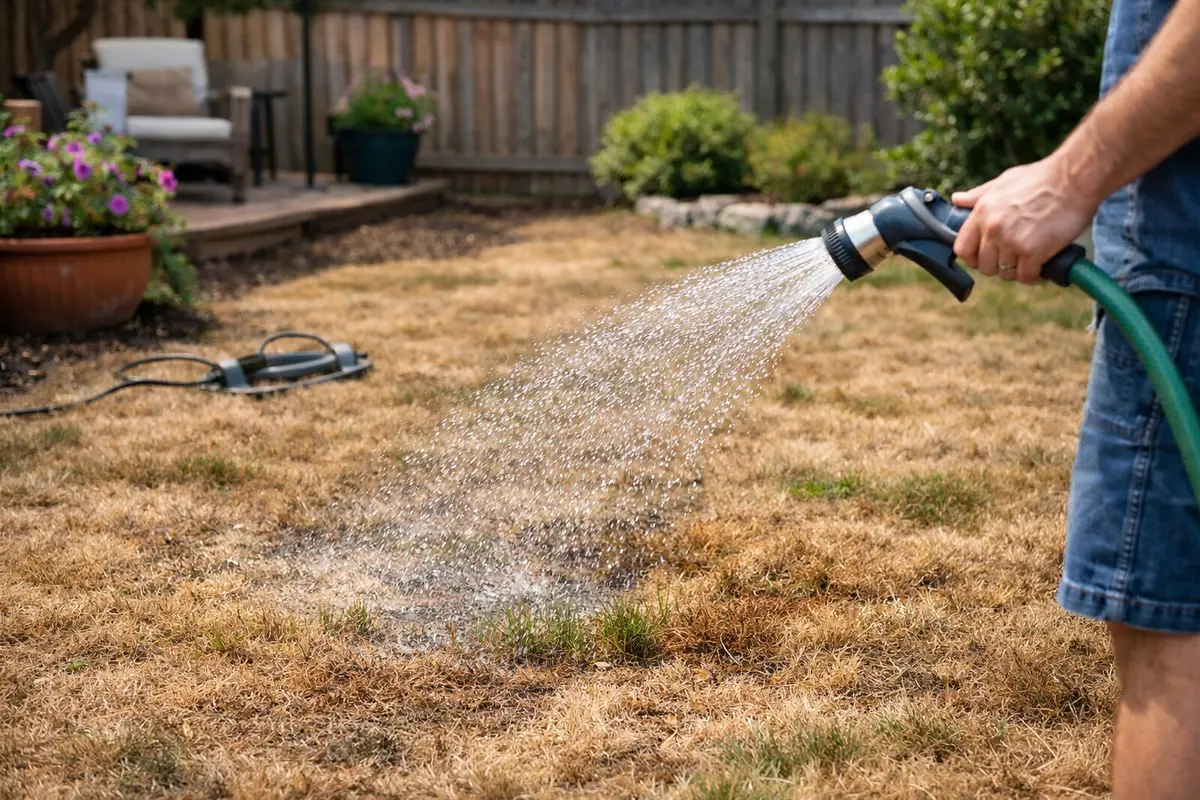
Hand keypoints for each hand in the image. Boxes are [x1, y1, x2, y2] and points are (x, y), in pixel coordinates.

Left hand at [951, 156, 1100, 283]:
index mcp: (982, 212)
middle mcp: (992, 229)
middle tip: (1015, 258)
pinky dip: (1034, 276)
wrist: (1075, 178)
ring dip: (1018, 270)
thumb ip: (978, 195)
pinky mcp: (1032, 252)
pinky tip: (1042, 267)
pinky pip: (1026, 276)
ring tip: (1031, 260)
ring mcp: (1011, 241)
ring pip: (1005, 273)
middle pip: (984, 266)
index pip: (962, 249)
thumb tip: (957, 200)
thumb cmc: (1042, 178)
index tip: (986, 256)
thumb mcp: (1003, 181)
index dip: (973, 257)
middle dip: (998, 265)